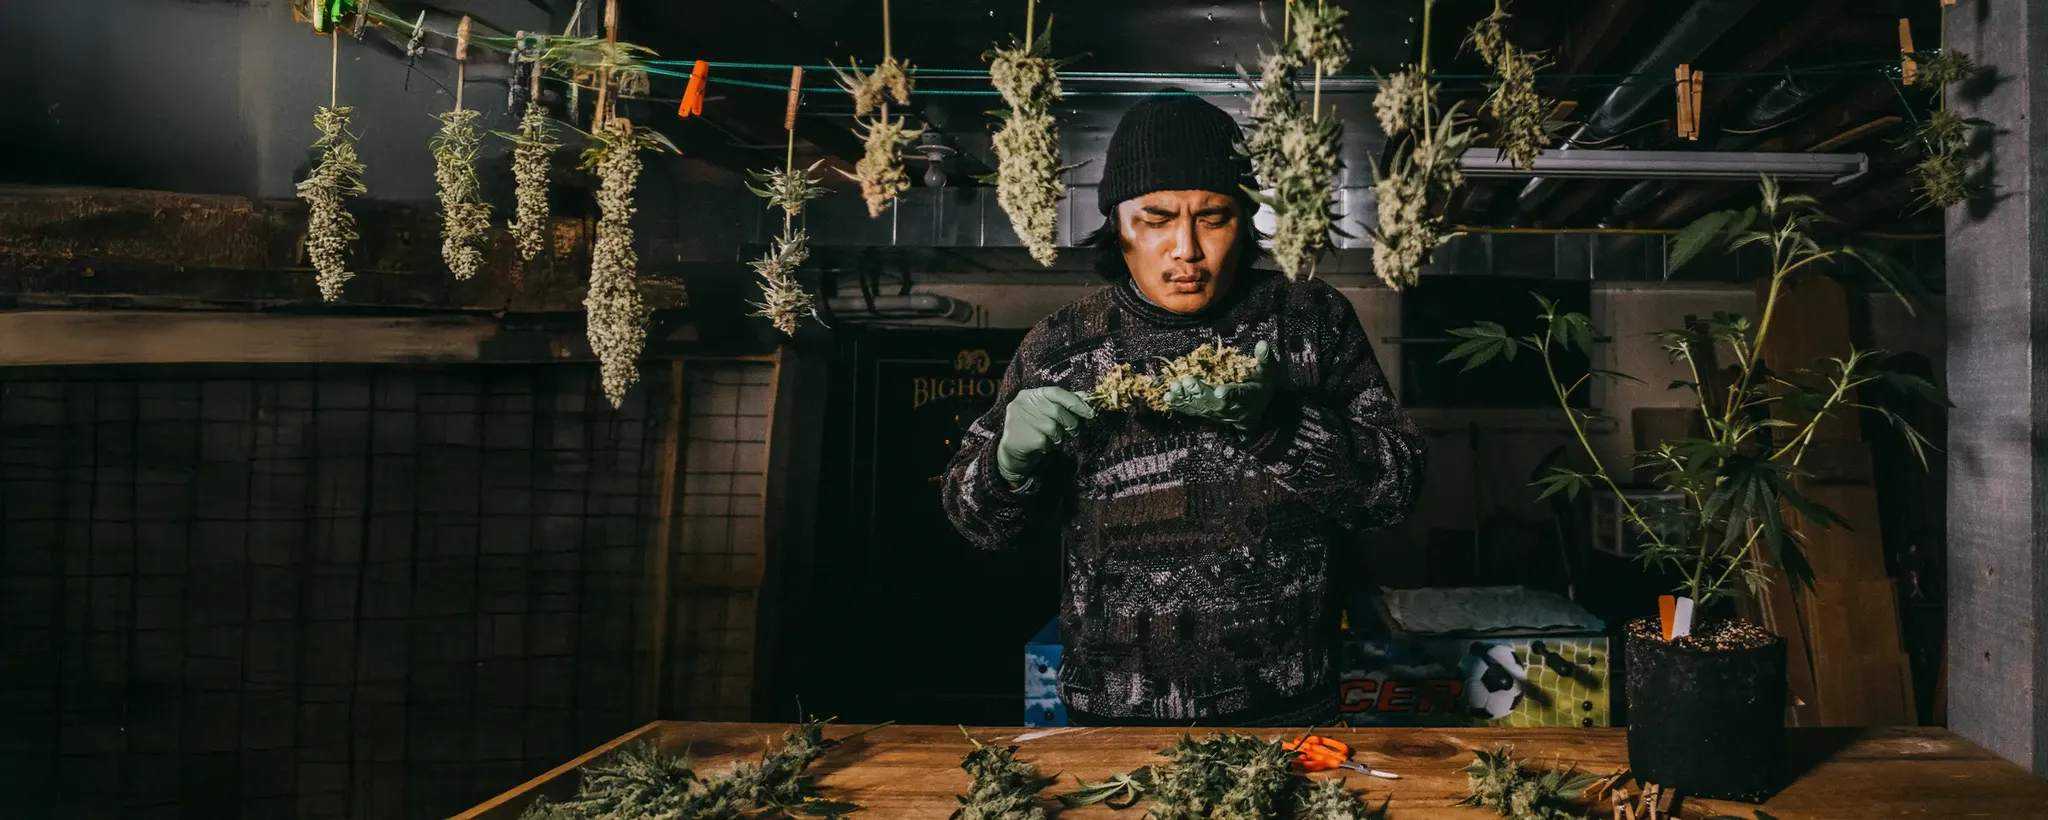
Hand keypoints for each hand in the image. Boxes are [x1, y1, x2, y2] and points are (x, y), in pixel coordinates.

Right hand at [996, 386, 1096, 483]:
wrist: (1012, 453)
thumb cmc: (1034, 430)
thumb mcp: (1047, 413)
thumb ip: (1063, 404)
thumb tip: (1087, 397)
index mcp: (1030, 394)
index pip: (1057, 392)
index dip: (1075, 402)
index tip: (1090, 412)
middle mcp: (1022, 403)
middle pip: (1057, 411)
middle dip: (1071, 423)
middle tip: (1075, 432)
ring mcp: (1018, 419)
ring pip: (1052, 427)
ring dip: (1059, 437)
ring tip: (1053, 439)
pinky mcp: (1018, 436)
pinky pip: (1044, 441)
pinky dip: (1048, 446)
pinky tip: (1042, 446)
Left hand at [1163, 340, 1279, 431]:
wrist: (1256, 413)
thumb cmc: (1261, 386)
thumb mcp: (1268, 373)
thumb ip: (1264, 359)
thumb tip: (1262, 343)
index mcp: (1248, 395)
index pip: (1240, 394)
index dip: (1230, 394)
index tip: (1220, 391)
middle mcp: (1232, 407)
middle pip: (1215, 402)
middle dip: (1201, 392)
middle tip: (1188, 382)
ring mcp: (1218, 412)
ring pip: (1201, 407)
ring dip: (1187, 398)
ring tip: (1174, 388)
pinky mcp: (1208, 413)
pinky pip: (1193, 410)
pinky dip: (1180, 404)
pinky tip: (1168, 398)